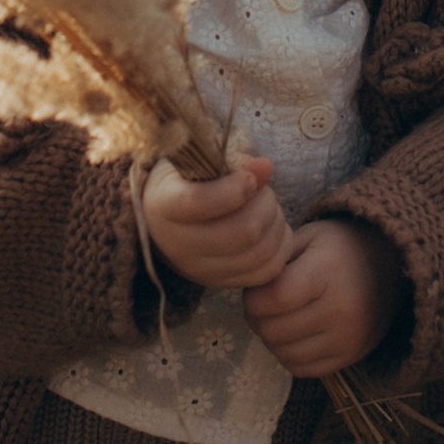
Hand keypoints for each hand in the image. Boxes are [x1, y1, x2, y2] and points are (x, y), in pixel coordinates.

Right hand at [141, 155, 292, 292]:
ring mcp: (199, 270)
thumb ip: (230, 159)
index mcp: (162, 204)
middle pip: (243, 231)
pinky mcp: (221, 283)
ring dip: (276, 224)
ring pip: (259, 252)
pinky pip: (267, 271)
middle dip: (266, 203)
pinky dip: (280, 247)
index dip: (234, 189)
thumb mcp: (197, 160)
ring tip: (269, 207)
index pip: (198, 203)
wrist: (167, 219)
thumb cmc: (186, 180)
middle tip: (264, 190)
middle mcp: (176, 244)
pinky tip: (273, 229)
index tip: (249, 177)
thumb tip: (265, 167)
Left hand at [244, 218, 400, 375]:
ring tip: (279, 318)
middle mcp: (342, 309)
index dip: (253, 298)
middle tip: (264, 304)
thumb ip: (275, 260)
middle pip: (274, 330)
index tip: (256, 290)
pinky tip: (295, 335)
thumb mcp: (308, 237)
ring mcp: (348, 338)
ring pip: (284, 354)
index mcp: (328, 272)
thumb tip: (248, 288)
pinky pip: (302, 369)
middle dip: (258, 318)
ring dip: (271, 339)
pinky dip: (290, 355)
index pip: (275, 298)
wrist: (388, 265)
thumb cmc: (338, 248)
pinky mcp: (351, 356)